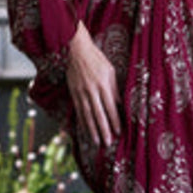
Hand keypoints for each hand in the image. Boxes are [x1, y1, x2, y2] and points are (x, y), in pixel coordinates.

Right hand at [66, 22, 120, 146]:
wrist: (75, 49)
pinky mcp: (73, 92)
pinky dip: (82, 121)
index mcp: (103, 84)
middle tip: (108, 143)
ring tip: (96, 141)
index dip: (114, 120)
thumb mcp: (110, 71)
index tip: (119, 131)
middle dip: (104, 129)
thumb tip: (118, 104)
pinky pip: (78, 110)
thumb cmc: (96, 58)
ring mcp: (81, 92)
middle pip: (98, 114)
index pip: (110, 107)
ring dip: (92, 129)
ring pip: (87, 115)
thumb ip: (114, 88)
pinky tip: (85, 129)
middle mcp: (91, 90)